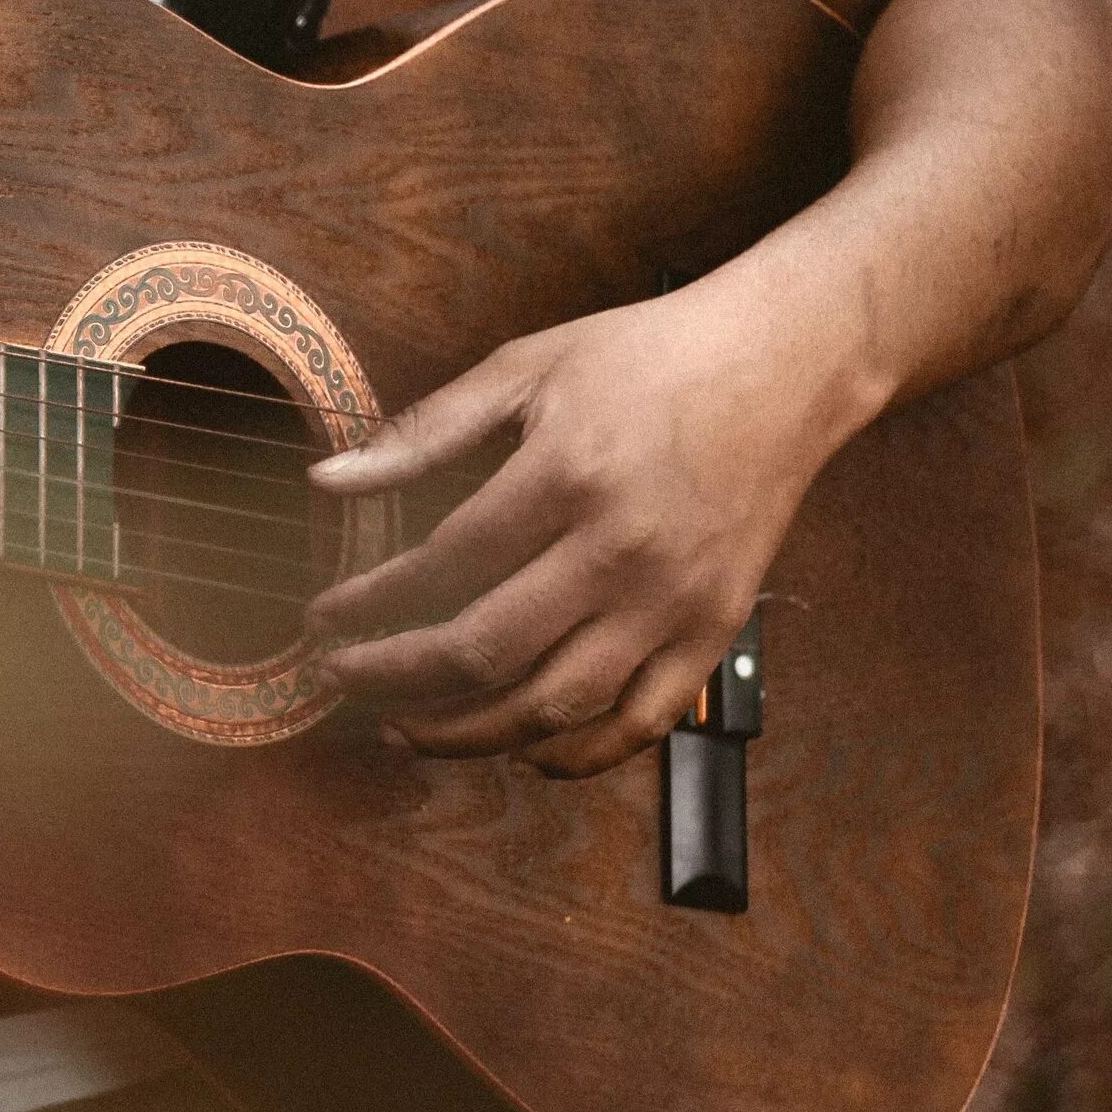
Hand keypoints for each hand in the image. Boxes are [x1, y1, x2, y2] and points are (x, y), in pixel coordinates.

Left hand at [303, 282, 856, 777]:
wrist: (788, 361)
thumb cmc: (650, 357)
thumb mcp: (528, 366)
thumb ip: (424, 431)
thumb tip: (326, 480)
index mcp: (568, 474)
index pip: (443, 564)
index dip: (371, 602)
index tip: (323, 618)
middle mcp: (622, 550)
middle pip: (488, 649)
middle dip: (397, 679)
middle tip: (343, 679)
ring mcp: (674, 600)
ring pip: (556, 705)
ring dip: (468, 733)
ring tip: (407, 729)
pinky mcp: (714, 630)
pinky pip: (639, 722)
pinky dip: (576, 755)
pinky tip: (520, 750)